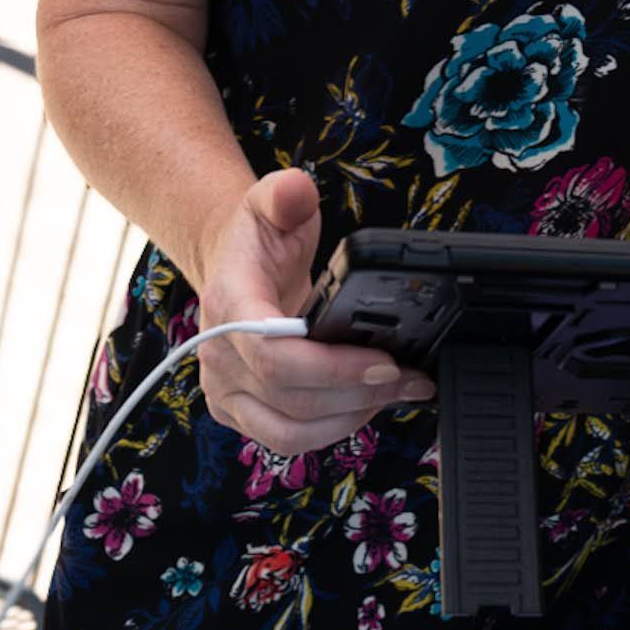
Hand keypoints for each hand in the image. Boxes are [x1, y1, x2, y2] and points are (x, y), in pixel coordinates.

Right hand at [196, 168, 434, 452]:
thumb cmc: (258, 235)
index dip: (332, 368)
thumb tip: (297, 191)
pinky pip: (286, 439)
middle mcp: (218, 357)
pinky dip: (332, 428)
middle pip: (291, 399)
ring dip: (350, 417)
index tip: (386, 362)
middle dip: (359, 393)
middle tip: (411, 376)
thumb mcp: (272, 200)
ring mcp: (226, 390)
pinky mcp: (240, 411)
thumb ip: (286, 193)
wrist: (233, 262)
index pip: (273, 355)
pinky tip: (367, 404)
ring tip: (397, 391)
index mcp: (228, 304)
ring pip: (290, 432)